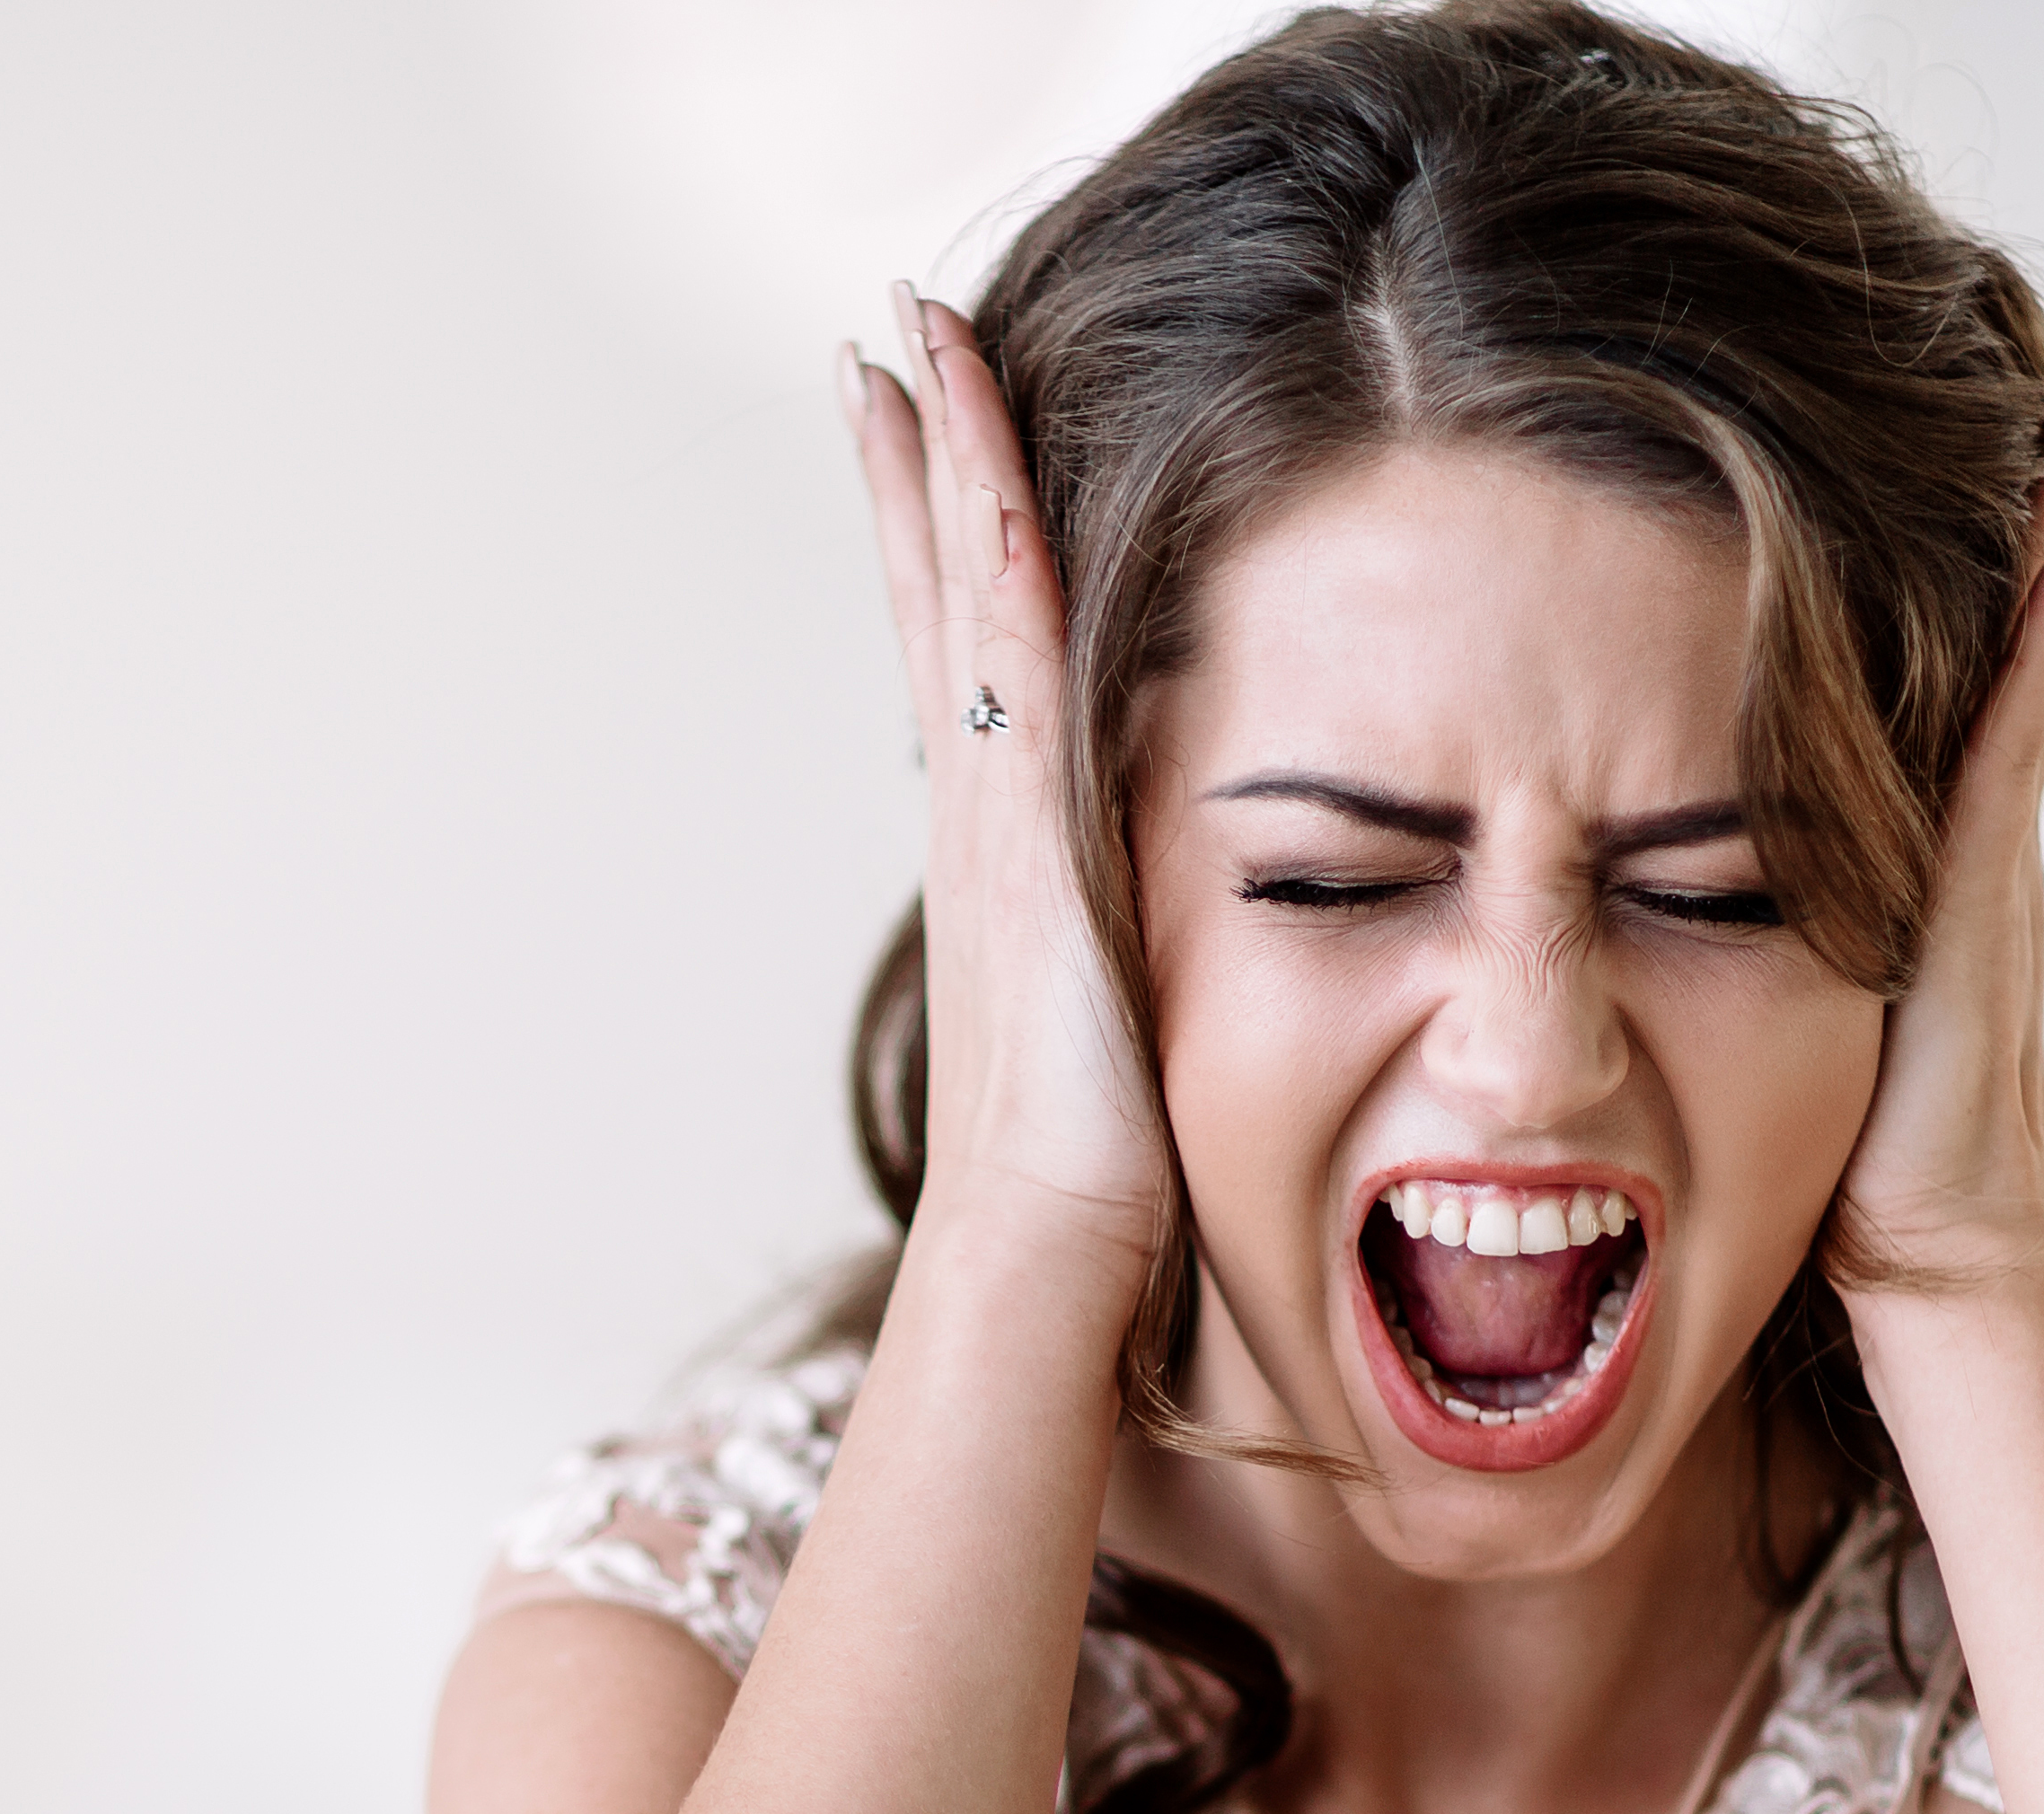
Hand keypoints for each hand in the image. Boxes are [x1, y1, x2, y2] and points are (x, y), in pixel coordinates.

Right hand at [842, 293, 1174, 1268]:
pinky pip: (1005, 660)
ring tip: (909, 338)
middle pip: (933, 593)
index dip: (945, 537)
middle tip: (885, 329)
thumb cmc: (1092, 1184)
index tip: (923, 422)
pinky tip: (988, 462)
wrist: (1051, 1255)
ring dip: (940, 460)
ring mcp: (986, 817)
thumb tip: (1158, 931)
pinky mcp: (1021, 837)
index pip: (966, 655)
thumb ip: (1129, 951)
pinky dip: (989, 550)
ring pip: (956, 595)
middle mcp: (977, 813)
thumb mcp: (1120, 1022)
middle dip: (914, 458)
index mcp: (1003, 850)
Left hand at [1829, 361, 2043, 1293]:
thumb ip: (1782, 898)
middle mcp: (1982, 818)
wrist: (1916, 1235)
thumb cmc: (1848, 1135)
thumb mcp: (1800, 975)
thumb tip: (1702, 852)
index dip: (2015, 546)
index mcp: (1936, 829)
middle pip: (2038, 620)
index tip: (2039, 440)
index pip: (1983, 653)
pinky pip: (2018, 733)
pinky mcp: (1985, 885)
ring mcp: (1995, 845)